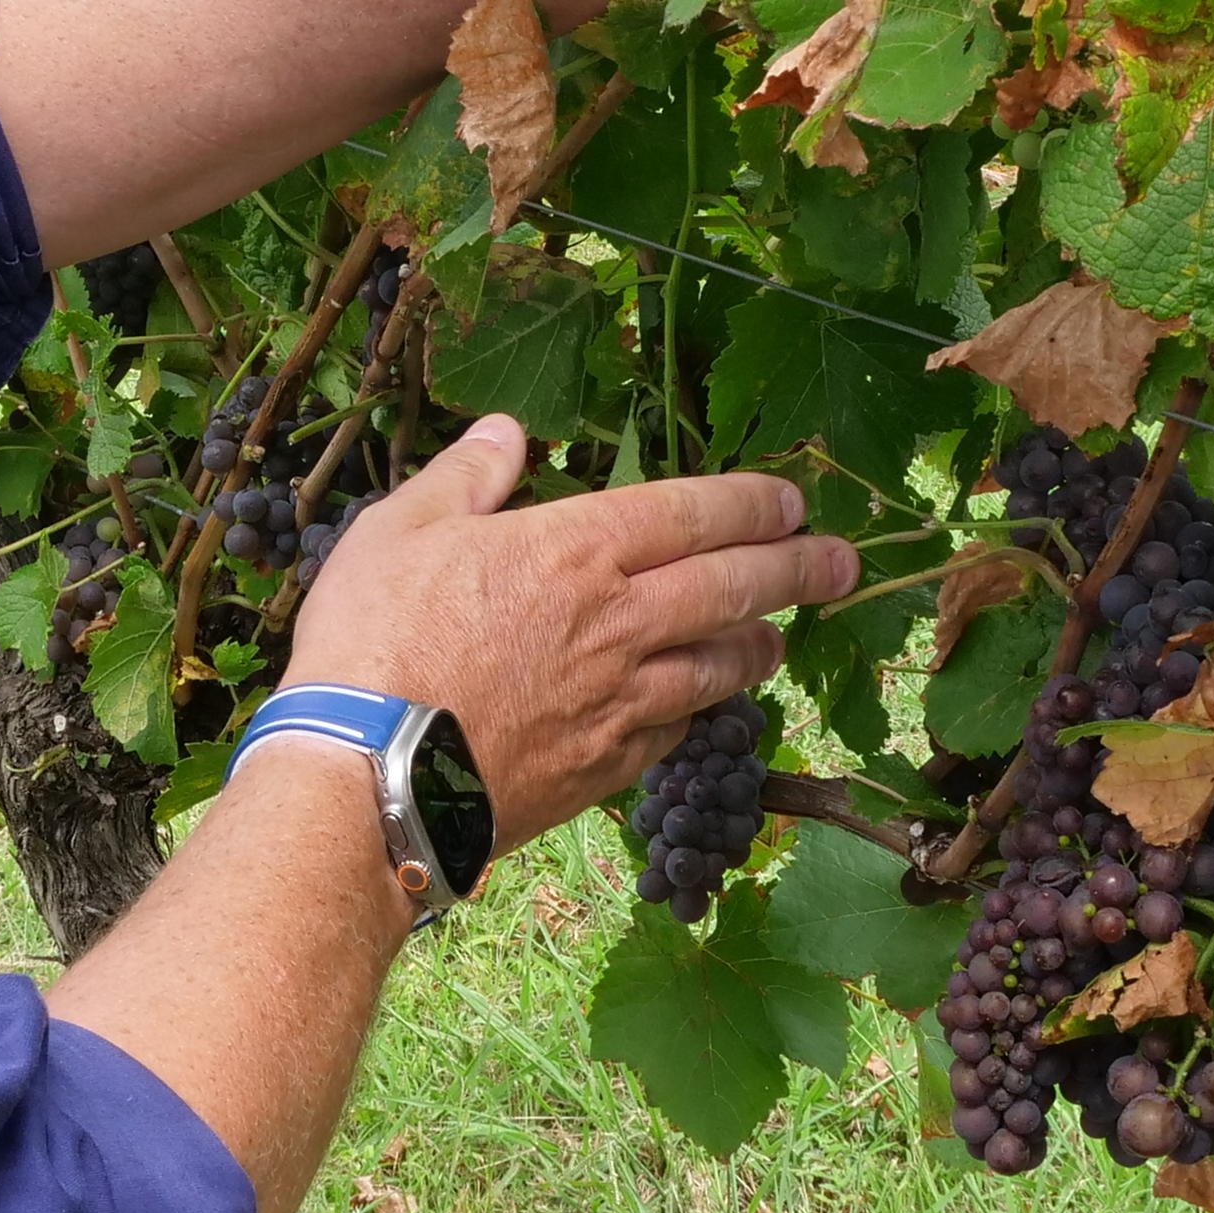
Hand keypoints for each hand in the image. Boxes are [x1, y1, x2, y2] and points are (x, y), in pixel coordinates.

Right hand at [283, 416, 859, 841]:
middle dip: (799, 569)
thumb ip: (465, 477)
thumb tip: (507, 432)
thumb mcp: (399, 530)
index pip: (693, 512)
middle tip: (843, 563)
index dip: (752, 503)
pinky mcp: (606, 767)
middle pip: (734, 586)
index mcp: (577, 549)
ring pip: (720, 666)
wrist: (370, 780)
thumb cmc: (373, 643)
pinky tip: (701, 709)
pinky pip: (677, 730)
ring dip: (759, 646)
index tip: (790, 502)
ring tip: (779, 637)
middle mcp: (620, 621)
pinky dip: (700, 713)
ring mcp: (621, 700)